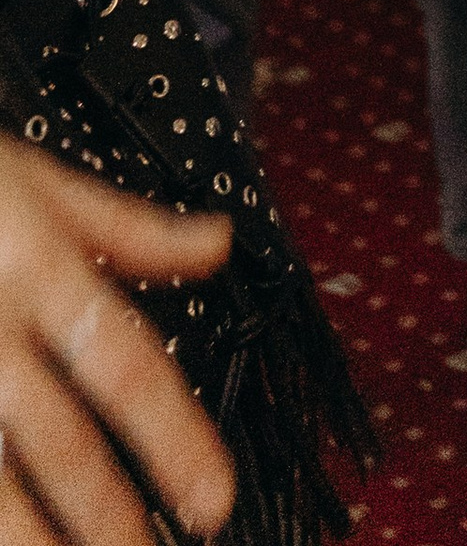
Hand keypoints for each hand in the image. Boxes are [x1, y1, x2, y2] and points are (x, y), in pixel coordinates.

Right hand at [0, 145, 234, 543]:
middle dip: (107, 512)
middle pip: (57, 440)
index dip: (174, 436)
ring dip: (34, 537)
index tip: (212, 497)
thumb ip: (132, 228)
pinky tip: (9, 540)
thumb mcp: (43, 183)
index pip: (125, 364)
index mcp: (39, 272)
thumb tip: (217, 244)